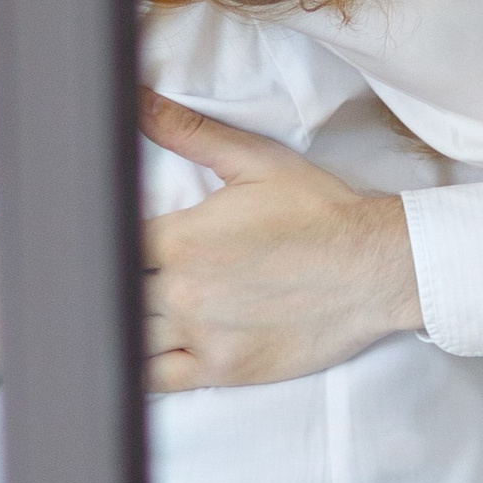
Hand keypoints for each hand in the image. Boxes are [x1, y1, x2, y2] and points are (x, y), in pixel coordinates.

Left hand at [138, 90, 423, 392]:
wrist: (374, 266)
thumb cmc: (319, 212)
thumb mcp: (255, 161)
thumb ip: (190, 132)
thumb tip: (139, 101)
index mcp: (182, 239)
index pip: (114, 241)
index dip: (108, 240)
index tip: (114, 241)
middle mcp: (183, 291)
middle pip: (117, 292)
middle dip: (118, 281)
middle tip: (120, 276)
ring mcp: (202, 336)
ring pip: (130, 337)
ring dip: (128, 322)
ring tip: (129, 311)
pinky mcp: (223, 371)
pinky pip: (156, 381)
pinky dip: (140, 370)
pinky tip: (139, 355)